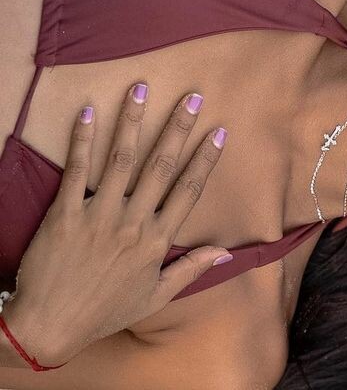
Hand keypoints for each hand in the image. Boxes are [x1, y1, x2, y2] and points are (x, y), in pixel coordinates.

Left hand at [1, 84, 229, 367]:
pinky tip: (88, 113)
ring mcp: (98, 216)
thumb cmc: (104, 313)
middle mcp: (132, 222)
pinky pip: (76, 171)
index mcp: (156, 241)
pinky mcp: (65, 214)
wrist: (49, 327)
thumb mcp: (155, 297)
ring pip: (121, 159)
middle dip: (178, 128)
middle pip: (161, 166)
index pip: (188, 191)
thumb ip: (190, 269)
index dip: (205, 160)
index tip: (219, 132)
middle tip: (191, 97)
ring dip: (132, 121)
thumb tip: (226, 254)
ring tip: (141, 89)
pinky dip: (82, 141)